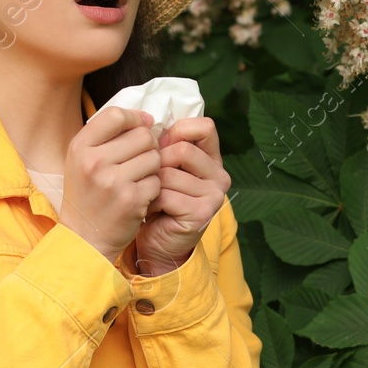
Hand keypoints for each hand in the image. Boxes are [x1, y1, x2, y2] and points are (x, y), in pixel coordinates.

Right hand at [59, 107, 160, 261]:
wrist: (85, 238)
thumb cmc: (88, 194)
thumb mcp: (83, 160)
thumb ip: (107, 136)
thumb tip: (146, 118)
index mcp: (80, 147)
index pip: (116, 115)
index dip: (135, 118)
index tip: (143, 125)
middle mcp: (94, 161)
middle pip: (142, 135)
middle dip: (148, 146)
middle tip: (140, 160)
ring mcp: (113, 181)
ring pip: (154, 156)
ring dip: (153, 167)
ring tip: (138, 178)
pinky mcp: (132, 199)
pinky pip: (157, 179)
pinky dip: (153, 186)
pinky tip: (140, 195)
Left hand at [132, 116, 229, 276]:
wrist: (159, 242)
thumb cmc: (159, 201)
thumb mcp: (165, 167)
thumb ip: (166, 145)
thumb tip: (151, 124)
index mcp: (213, 158)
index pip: (204, 126)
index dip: (177, 131)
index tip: (161, 145)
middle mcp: (220, 175)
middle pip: (182, 149)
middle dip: (157, 161)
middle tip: (148, 176)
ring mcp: (213, 195)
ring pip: (170, 172)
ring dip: (150, 183)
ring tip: (147, 194)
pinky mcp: (201, 213)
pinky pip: (166, 194)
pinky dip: (150, 200)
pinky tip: (149, 208)